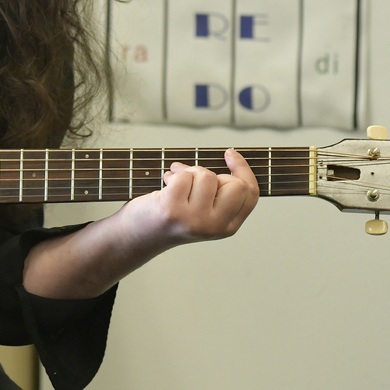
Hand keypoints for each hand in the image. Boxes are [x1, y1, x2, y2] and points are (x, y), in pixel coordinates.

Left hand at [128, 147, 260, 243]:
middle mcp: (214, 227)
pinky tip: (166, 183)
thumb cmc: (171, 216)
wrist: (139, 235)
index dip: (243, 170)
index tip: (230, 154)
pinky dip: (174, 173)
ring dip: (189, 172)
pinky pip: (184, 176)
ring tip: (176, 183)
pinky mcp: (173, 210)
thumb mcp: (204, 210)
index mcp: (227, 227)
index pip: (250, 194)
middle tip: (193, 181)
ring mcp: (195, 220)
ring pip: (207, 176)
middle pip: (235, 184)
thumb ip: (219, 193)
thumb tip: (230, 157)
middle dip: (213, 174)